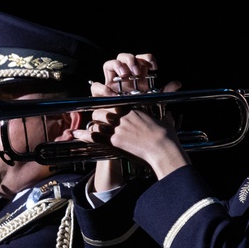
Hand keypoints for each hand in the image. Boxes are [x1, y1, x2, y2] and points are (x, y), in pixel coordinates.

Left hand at [72, 54, 186, 185]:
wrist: (163, 150)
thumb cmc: (166, 136)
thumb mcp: (165, 120)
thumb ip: (164, 115)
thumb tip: (171, 114)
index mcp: (133, 108)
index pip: (112, 99)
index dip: (104, 97)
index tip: (99, 97)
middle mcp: (123, 116)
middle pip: (101, 109)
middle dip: (98, 114)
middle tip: (96, 117)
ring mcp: (117, 128)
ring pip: (96, 120)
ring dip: (93, 123)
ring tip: (90, 126)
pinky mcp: (114, 142)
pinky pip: (94, 136)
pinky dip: (85, 135)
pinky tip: (77, 134)